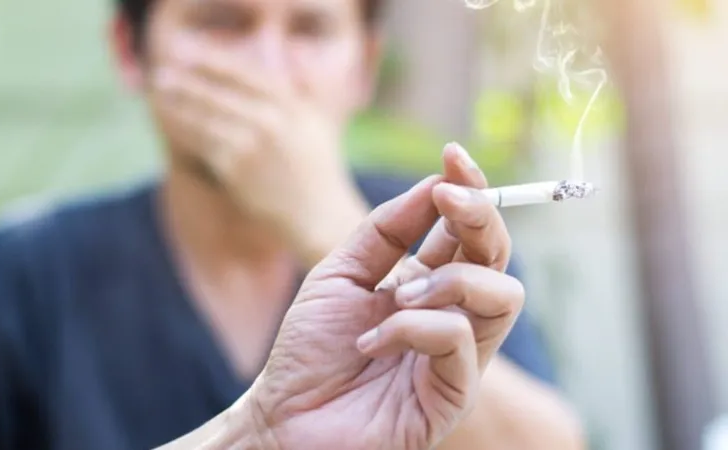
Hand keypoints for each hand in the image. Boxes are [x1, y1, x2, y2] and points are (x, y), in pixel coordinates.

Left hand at [151, 45, 367, 262]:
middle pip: (218, 94)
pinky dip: (182, 131)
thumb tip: (296, 53)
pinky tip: (168, 123)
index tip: (189, 53)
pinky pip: (202, 145)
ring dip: (177, 105)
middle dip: (186, 82)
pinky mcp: (236, 170)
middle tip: (160, 73)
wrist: (316, 212)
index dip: (213, 61)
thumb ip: (308, 86)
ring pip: (205, 119)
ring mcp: (252, 146)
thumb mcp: (321, 120)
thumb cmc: (317, 166)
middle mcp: (272, 122)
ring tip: (156, 95)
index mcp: (291, 105)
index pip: (245, 74)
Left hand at [245, 144, 524, 449]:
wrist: (284, 413)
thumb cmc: (311, 347)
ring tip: (395, 294)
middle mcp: (452, 315)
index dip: (471, 190)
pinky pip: (460, 341)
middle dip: (479, 216)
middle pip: (499, 256)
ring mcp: (458, 357)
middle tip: (446, 199)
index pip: (469, 232)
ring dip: (449, 279)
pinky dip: (413, 328)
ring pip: (502, 295)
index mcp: (429, 284)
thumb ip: (386, 230)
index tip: (452, 155)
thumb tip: (435, 182)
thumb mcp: (342, 271)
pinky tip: (372, 341)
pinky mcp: (454, 395)